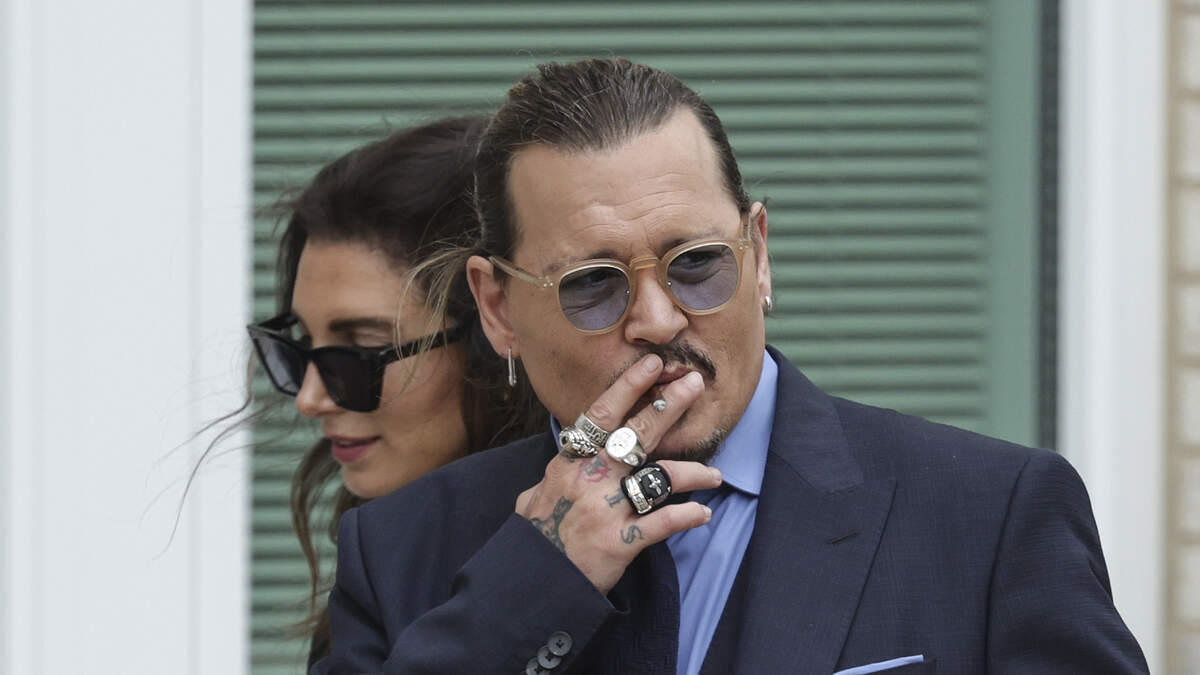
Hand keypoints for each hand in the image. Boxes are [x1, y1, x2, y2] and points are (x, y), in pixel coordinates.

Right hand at [515, 354, 722, 592]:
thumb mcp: (532, 499)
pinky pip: (662, 523)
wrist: (529, 583)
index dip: (629, 387)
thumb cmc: (532, 540)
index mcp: (569, 463)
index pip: (602, 415)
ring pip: (659, 477)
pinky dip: (686, 518)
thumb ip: (553, 478)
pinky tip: (703, 515)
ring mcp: (606, 508)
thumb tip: (560, 465)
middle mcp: (590, 478)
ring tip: (715, 474)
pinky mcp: (620, 541)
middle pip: (636, 433)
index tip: (653, 365)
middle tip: (694, 384)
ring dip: (692, 472)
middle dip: (669, 406)